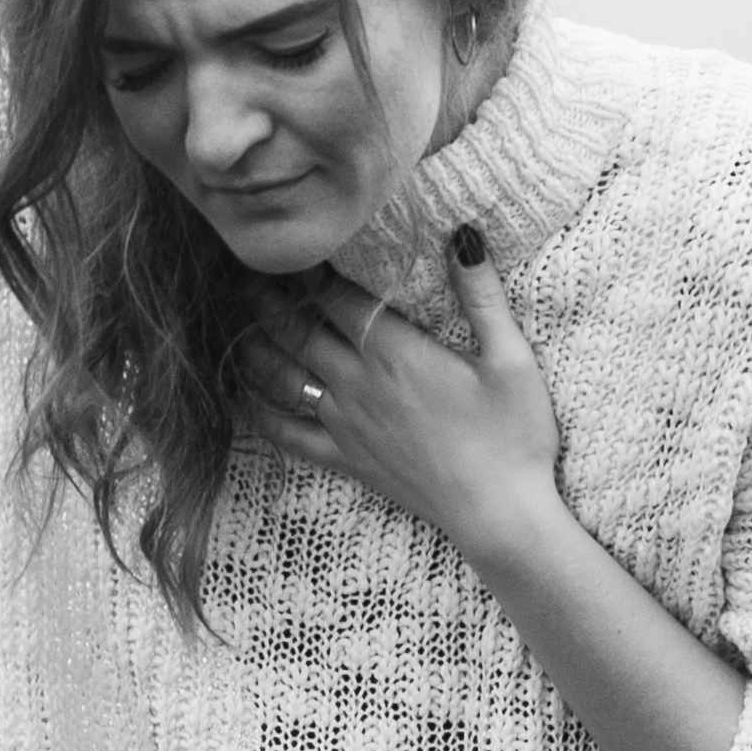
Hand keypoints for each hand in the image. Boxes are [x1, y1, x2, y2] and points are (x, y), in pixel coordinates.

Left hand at [235, 230, 564, 565]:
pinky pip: (288, 434)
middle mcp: (358, 384)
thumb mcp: (511, 359)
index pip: (336, 299)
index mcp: (394, 353)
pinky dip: (258, 413)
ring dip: (257, 345)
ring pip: (283, 376)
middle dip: (271, 299)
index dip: (311, 271)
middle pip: (298, 331)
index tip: (296, 248)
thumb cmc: (513, 436)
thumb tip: (463, 236)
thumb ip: (483, 296)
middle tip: (249, 273)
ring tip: (238, 319)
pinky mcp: (346, 459)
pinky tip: (240, 396)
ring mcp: (345, 424)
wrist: (499, 514)